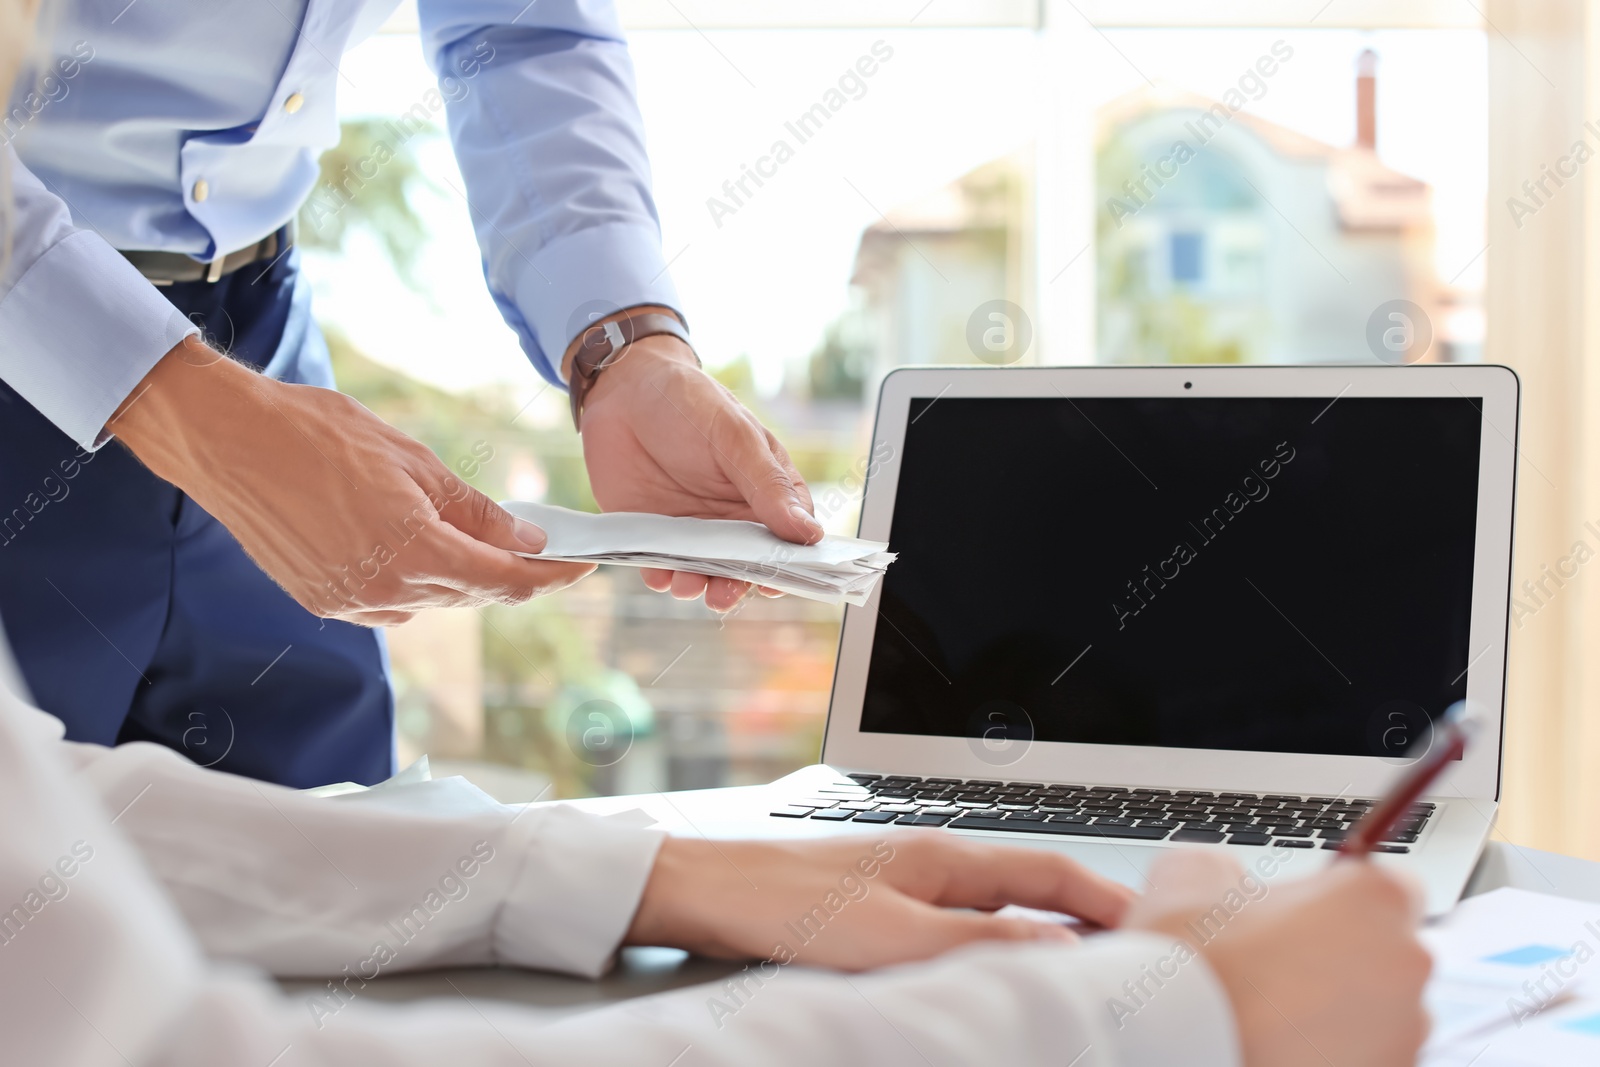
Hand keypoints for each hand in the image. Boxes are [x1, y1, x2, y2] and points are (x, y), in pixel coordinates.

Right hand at [110, 338, 594, 625]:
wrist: (225, 441)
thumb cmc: (317, 434)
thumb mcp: (413, 462)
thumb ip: (474, 512)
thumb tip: (524, 541)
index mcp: (413, 551)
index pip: (503, 581)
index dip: (549, 577)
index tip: (581, 566)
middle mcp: (383, 590)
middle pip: (471, 595)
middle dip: (510, 573)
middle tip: (541, 548)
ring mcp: (349, 603)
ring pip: (431, 601)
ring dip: (460, 577)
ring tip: (476, 537)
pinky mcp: (322, 602)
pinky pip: (390, 602)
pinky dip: (415, 580)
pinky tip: (413, 546)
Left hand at [573, 316, 819, 612]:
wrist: (623, 387)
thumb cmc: (690, 402)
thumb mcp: (735, 436)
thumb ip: (767, 485)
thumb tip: (809, 533)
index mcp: (765, 493)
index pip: (788, 537)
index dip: (786, 564)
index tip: (776, 582)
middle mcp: (732, 518)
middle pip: (745, 567)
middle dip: (736, 585)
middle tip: (724, 593)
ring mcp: (693, 529)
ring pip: (704, 573)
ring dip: (698, 586)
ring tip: (689, 584)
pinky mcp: (653, 534)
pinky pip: (661, 567)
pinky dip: (661, 577)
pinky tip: (659, 575)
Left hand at [624, 832, 1134, 970]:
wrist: (705, 892)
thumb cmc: (785, 905)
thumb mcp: (891, 934)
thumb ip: (977, 941)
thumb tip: (1058, 947)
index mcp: (945, 857)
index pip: (1050, 871)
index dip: (1107, 900)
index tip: (1156, 928)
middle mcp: (931, 860)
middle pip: (1029, 887)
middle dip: (1083, 918)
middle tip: (1127, 956)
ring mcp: (904, 879)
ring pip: (993, 907)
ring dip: (1036, 933)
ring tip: (1072, 970)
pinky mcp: (875, 903)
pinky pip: (954, 922)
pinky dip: (989, 943)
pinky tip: (987, 969)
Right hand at [1123, 851, 1430, 1066]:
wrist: (1178, 1041)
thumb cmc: (1192, 960)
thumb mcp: (1190, 875)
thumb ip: (1231, 869)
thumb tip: (1228, 882)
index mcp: (1373, 900)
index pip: (1392, 885)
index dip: (1345, 899)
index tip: (1309, 913)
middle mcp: (1406, 964)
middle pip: (1385, 953)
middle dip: (1339, 958)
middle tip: (1275, 967)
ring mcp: (1405, 1031)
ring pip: (1378, 1011)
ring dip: (1337, 1010)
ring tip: (1271, 1015)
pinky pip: (1365, 1054)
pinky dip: (1331, 1051)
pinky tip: (1279, 1046)